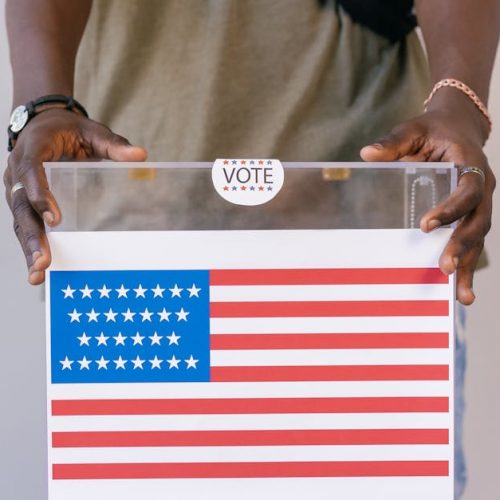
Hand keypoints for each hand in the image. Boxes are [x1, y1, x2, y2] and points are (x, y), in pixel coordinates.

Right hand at [3, 108, 147, 284]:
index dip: (40, 195)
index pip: (31, 173)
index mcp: (32, 150)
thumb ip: (113, 144)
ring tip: (38, 273)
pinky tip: (39, 268)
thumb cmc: (69, 129)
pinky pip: (25, 225)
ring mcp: (16, 190)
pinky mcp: (22, 203)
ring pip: (20, 222)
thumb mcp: (92, 131)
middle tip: (43, 261)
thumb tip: (141, 156)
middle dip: (32, 236)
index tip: (55, 220)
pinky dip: (31, 246)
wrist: (43, 125)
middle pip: (20, 207)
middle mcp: (17, 173)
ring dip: (29, 248)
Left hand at [360, 106, 494, 304]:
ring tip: (460, 295)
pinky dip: (467, 264)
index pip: (467, 190)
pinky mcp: (471, 214)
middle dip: (462, 245)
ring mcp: (480, 203)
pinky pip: (472, 241)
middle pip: (478, 220)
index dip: (450, 209)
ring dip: (469, 264)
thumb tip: (366, 154)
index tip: (425, 225)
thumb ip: (393, 142)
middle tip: (444, 267)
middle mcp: (482, 186)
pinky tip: (459, 289)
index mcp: (470, 164)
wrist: (458, 126)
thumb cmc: (433, 129)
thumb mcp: (412, 128)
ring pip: (479, 236)